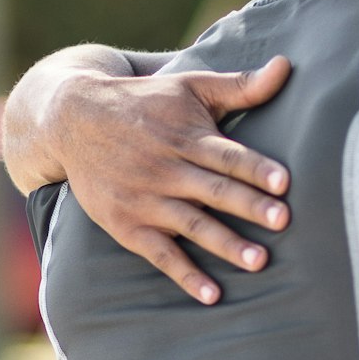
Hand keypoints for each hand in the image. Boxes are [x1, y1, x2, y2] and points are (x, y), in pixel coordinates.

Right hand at [54, 54, 293, 304]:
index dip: (255, 167)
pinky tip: (213, 294)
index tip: (284, 182)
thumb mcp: (189, 86)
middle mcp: (166, 168)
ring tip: (259, 261)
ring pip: (192, 224)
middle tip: (283, 221)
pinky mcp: (127, 224)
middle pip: (213, 190)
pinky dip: (186, 275)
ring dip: (225, 243)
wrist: (71, 120)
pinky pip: (160, 254)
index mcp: (186, 135)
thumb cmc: (145, 102)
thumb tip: (287, 65)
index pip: (226, 154)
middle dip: (248, 205)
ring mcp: (145, 199)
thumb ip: (240, 85)